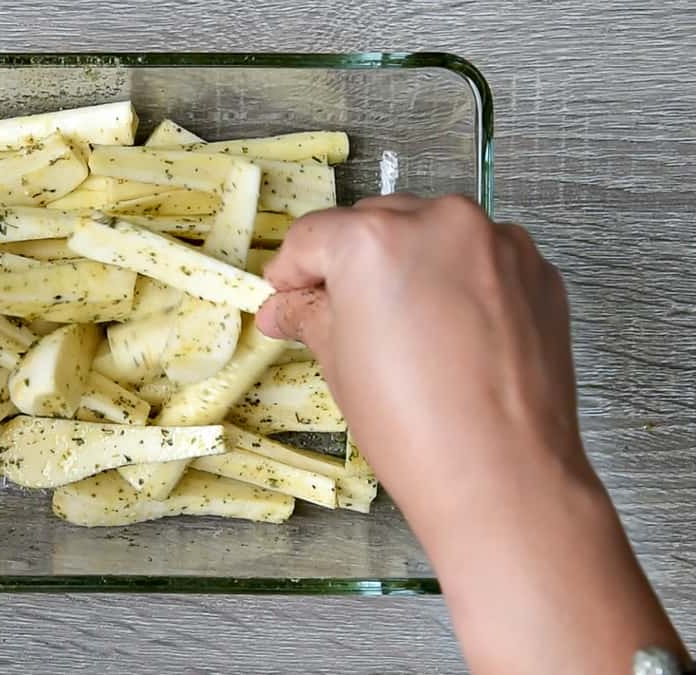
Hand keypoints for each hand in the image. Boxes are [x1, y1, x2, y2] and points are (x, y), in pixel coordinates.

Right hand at [256, 194, 578, 511]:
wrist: (501, 475)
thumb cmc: (408, 423)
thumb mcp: (338, 363)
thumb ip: (310, 315)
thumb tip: (286, 307)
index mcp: (373, 239)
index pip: (313, 236)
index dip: (291, 271)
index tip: (287, 297)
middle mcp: (440, 221)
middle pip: (376, 222)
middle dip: (353, 262)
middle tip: (342, 314)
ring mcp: (498, 242)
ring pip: (434, 233)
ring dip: (411, 263)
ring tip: (406, 324)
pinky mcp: (538, 270)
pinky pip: (482, 258)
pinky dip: (461, 279)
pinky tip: (454, 332)